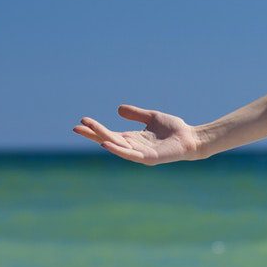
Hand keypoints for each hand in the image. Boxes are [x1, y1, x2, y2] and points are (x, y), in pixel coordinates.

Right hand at [73, 104, 208, 164]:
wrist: (191, 138)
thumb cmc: (174, 129)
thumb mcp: (151, 117)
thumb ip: (136, 114)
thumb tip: (118, 108)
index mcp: (133, 139)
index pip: (109, 134)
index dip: (96, 129)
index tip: (82, 121)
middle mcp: (134, 147)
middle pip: (108, 139)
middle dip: (93, 134)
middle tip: (76, 127)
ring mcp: (140, 154)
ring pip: (117, 145)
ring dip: (101, 138)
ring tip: (87, 130)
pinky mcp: (149, 158)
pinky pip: (130, 155)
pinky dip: (118, 150)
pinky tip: (106, 144)